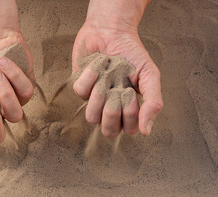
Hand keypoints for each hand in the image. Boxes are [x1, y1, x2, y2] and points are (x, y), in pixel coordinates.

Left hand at [72, 0, 162, 136]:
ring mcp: (94, 99)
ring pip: (91, 117)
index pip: (128, 130)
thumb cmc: (132, 53)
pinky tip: (99, 64)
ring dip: (100, 95)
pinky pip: (81, 92)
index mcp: (127, 108)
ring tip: (107, 77)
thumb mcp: (150, 75)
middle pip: (108, 130)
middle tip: (118, 90)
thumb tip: (147, 130)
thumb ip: (153, 102)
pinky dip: (91, 74)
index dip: (130, 115)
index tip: (131, 93)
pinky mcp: (79, 86)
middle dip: (113, 110)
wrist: (113, 30)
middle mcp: (110, 107)